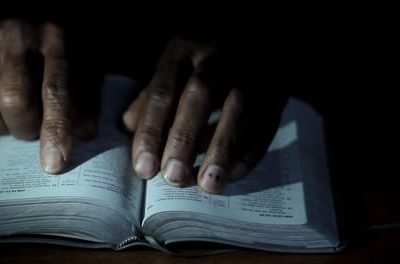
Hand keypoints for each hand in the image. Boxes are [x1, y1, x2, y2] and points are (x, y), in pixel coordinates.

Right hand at [0, 20, 95, 173]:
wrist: (8, 14)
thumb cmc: (52, 46)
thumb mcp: (81, 63)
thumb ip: (86, 98)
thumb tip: (86, 134)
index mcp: (55, 38)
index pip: (55, 89)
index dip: (56, 128)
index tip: (55, 162)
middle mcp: (15, 37)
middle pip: (15, 104)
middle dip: (28, 128)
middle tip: (36, 125)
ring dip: (5, 123)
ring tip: (17, 111)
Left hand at [123, 35, 286, 192]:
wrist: (257, 39)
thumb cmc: (204, 58)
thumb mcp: (175, 64)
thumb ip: (152, 95)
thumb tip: (127, 128)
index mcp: (184, 47)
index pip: (163, 91)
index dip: (151, 130)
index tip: (144, 168)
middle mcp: (218, 55)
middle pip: (199, 95)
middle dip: (185, 138)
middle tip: (174, 178)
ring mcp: (251, 69)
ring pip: (238, 109)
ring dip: (222, 150)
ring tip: (208, 185)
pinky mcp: (275, 89)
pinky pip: (265, 121)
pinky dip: (250, 150)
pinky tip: (233, 174)